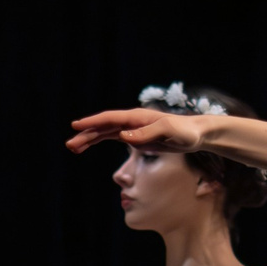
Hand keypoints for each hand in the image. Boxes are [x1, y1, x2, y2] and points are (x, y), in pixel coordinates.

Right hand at [65, 106, 210, 154]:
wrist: (196, 134)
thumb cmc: (186, 133)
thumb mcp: (169, 133)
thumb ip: (147, 134)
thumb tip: (123, 136)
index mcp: (138, 118)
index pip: (110, 119)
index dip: (93, 122)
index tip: (76, 126)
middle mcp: (132, 121)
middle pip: (103, 126)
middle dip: (86, 134)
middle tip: (70, 144)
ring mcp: (132, 129)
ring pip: (105, 132)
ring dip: (89, 139)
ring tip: (72, 147)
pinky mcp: (135, 137)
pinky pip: (112, 137)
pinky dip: (99, 141)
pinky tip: (88, 145)